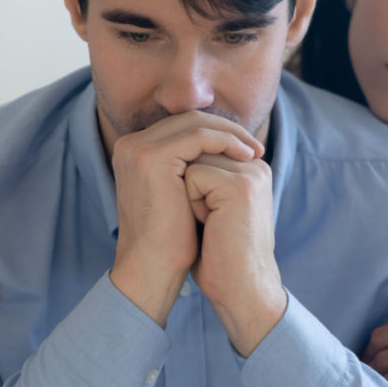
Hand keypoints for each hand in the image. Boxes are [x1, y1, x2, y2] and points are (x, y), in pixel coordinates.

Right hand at [109, 110, 264, 327]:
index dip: (217, 132)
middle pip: (189, 119)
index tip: (246, 148)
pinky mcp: (151, 157)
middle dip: (227, 129)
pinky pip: (198, 136)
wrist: (153, 267)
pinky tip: (245, 156)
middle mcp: (130, 144)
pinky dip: (225, 142)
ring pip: (195, 123)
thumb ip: (190, 167)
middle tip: (256, 147)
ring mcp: (138, 148)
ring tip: (255, 152)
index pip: (182, 126)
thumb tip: (226, 150)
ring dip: (231, 134)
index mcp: (134, 151)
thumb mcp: (182, 194)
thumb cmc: (172, 239)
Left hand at [186, 153, 284, 357]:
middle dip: (188, 188)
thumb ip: (202, 179)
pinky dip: (191, 203)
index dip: (189, 185)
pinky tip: (210, 225)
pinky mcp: (239, 185)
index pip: (201, 150)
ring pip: (191, 162)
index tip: (210, 218)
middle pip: (195, 152)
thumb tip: (171, 159)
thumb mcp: (210, 207)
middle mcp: (255, 166)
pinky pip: (193, 175)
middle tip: (211, 222)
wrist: (240, 289)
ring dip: (188, 195)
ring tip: (211, 223)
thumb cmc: (219, 255)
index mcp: (251, 169)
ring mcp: (250, 173)